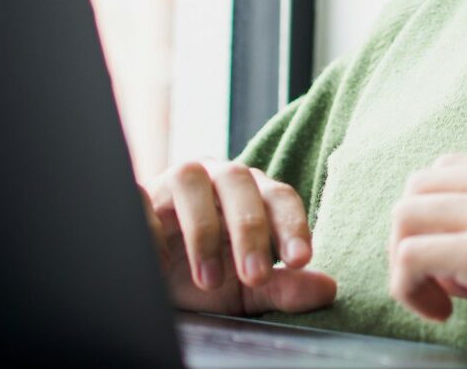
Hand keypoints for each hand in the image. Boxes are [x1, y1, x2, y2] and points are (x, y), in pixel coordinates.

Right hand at [144, 159, 336, 314]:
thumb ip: (284, 287)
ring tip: (208, 280)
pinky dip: (152, 228)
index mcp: (251, 193)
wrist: (148, 277)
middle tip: (255, 276)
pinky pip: (142, 199)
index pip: (279, 197)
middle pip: (240, 183)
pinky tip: (159, 263)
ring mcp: (175, 181)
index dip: (292, 225)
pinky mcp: (137, 194)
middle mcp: (216, 177)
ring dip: (204, 230)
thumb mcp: (244, 290)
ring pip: (193, 179)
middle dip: (250, 230)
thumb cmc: (204, 275)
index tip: (300, 261)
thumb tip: (329, 289)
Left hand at [388, 153, 466, 366]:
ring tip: (439, 298)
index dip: (438, 217)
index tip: (454, 260)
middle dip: (414, 235)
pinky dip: (408, 288)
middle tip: (439, 279)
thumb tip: (453, 255)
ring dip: (406, 263)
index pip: (449, 171)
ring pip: (406, 216)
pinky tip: (440, 312)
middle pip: (420, 187)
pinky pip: (411, 256)